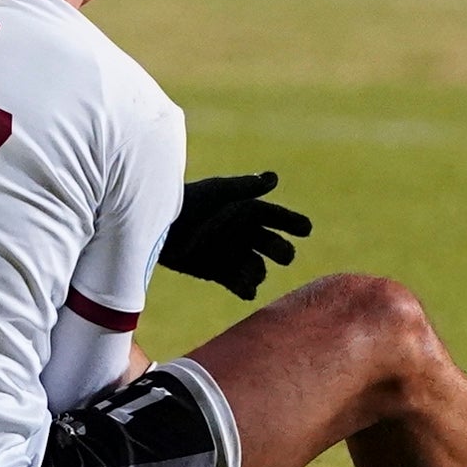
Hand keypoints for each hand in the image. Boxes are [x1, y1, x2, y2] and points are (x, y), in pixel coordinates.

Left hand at [160, 172, 309, 300]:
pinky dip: (246, 288)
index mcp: (246, 212)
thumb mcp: (219, 192)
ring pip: (259, 268)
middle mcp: (243, 234)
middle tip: (284, 254)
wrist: (160, 227)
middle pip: (274, 246)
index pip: (276, 217)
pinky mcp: (219, 273)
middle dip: (281, 250)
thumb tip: (274, 178)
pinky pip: (241, 285)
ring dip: (259, 271)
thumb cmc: (190, 203)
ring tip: (253, 271)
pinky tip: (246, 288)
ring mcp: (232, 255)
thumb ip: (246, 186)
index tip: (306, 229)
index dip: (292, 222)